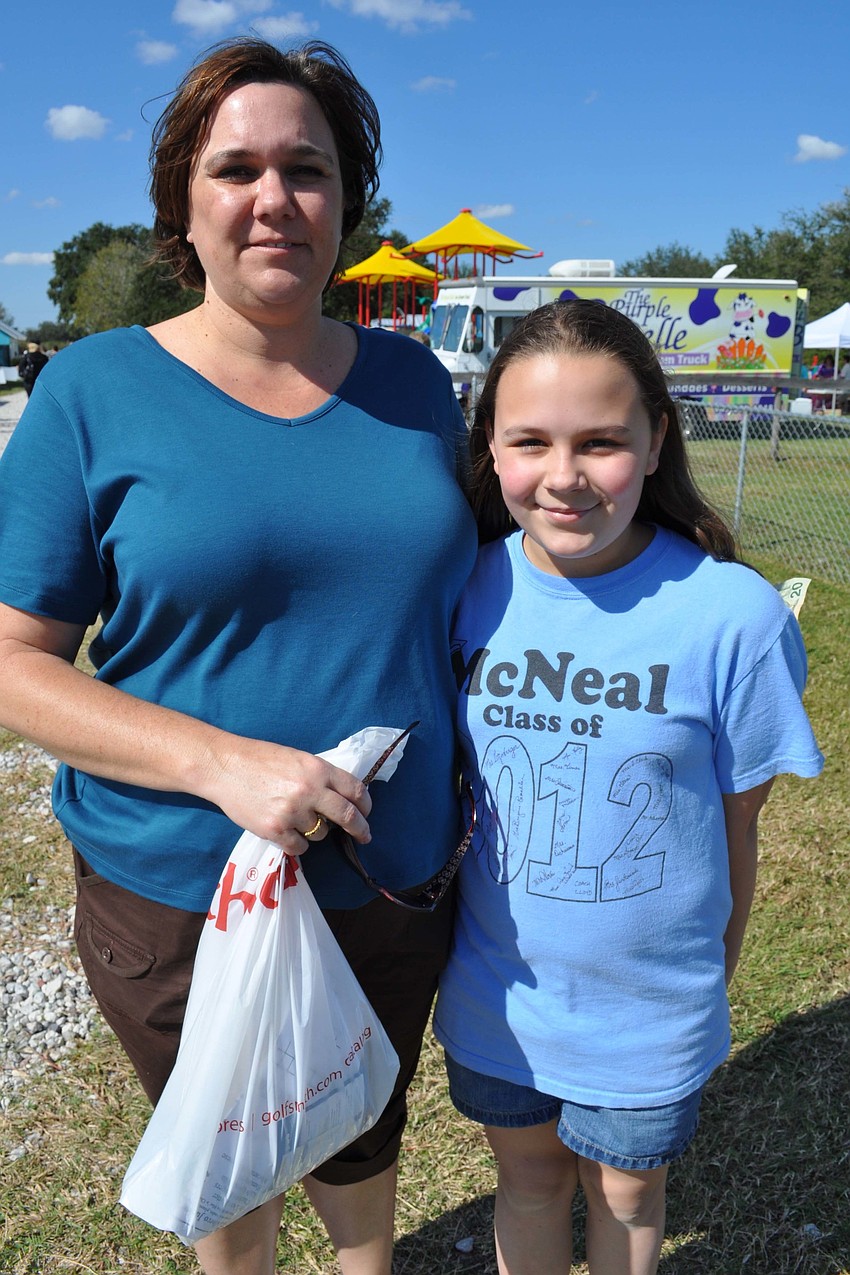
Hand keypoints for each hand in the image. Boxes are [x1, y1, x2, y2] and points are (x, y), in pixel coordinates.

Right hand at [199, 734, 371, 854]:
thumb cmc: (260, 760)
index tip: (366, 813)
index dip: (365, 805)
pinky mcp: (275, 830)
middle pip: (347, 816)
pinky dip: (296, 843)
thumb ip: (320, 777)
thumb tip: (342, 798)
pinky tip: (285, 831)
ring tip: (295, 817)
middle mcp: (309, 790)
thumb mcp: (297, 759)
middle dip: (360, 828)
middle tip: (364, 835)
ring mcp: (292, 812)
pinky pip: (299, 847)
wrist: (224, 767)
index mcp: (318, 769)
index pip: (355, 790)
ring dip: (315, 831)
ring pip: (320, 834)